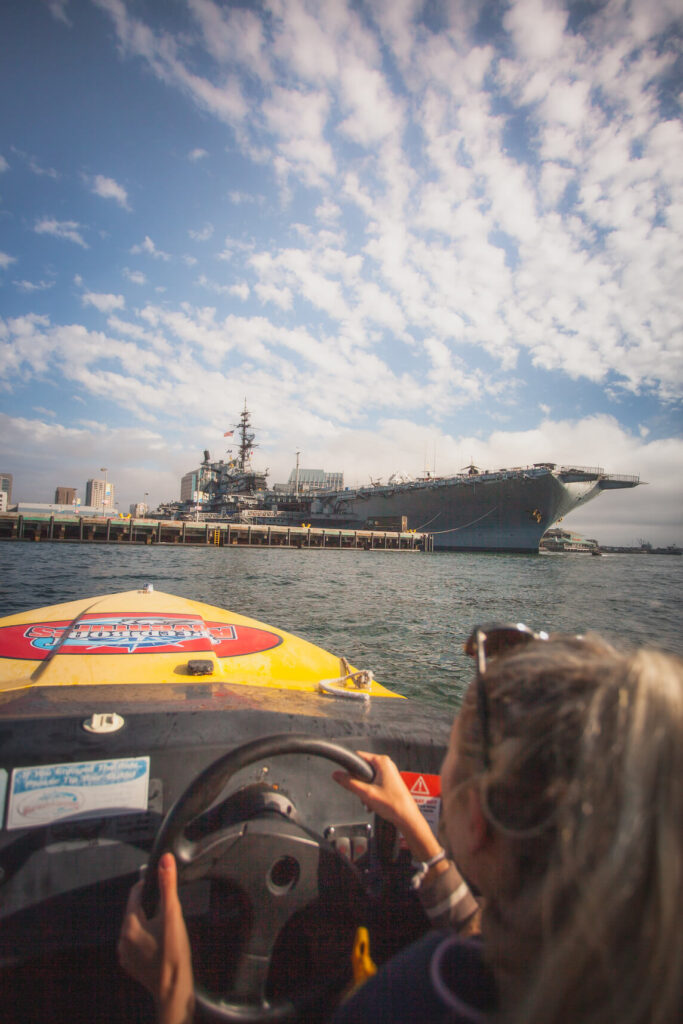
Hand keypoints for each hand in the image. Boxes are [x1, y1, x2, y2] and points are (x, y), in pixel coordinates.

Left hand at [118, 852, 194, 1023]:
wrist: (173, 989)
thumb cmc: (174, 952)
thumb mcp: (172, 915)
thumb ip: (168, 886)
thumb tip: (165, 859)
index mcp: (129, 924)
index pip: (135, 893)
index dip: (150, 885)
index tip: (164, 887)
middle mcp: (122, 938)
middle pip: (135, 910)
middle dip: (150, 906)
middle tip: (169, 912)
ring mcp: (125, 954)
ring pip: (136, 927)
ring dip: (148, 923)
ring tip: (167, 928)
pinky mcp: (131, 965)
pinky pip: (136, 943)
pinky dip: (146, 939)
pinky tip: (160, 943)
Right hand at [332, 752, 441, 861]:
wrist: (407, 818)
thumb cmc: (393, 805)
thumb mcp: (366, 793)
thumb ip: (349, 783)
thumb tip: (336, 775)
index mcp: (382, 761)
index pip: (358, 757)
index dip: (350, 768)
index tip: (346, 776)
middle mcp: (386, 764)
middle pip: (362, 769)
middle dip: (359, 783)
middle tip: (362, 793)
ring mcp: (388, 773)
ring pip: (367, 778)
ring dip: (364, 790)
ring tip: (369, 800)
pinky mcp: (389, 781)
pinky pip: (373, 783)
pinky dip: (371, 793)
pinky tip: (373, 803)